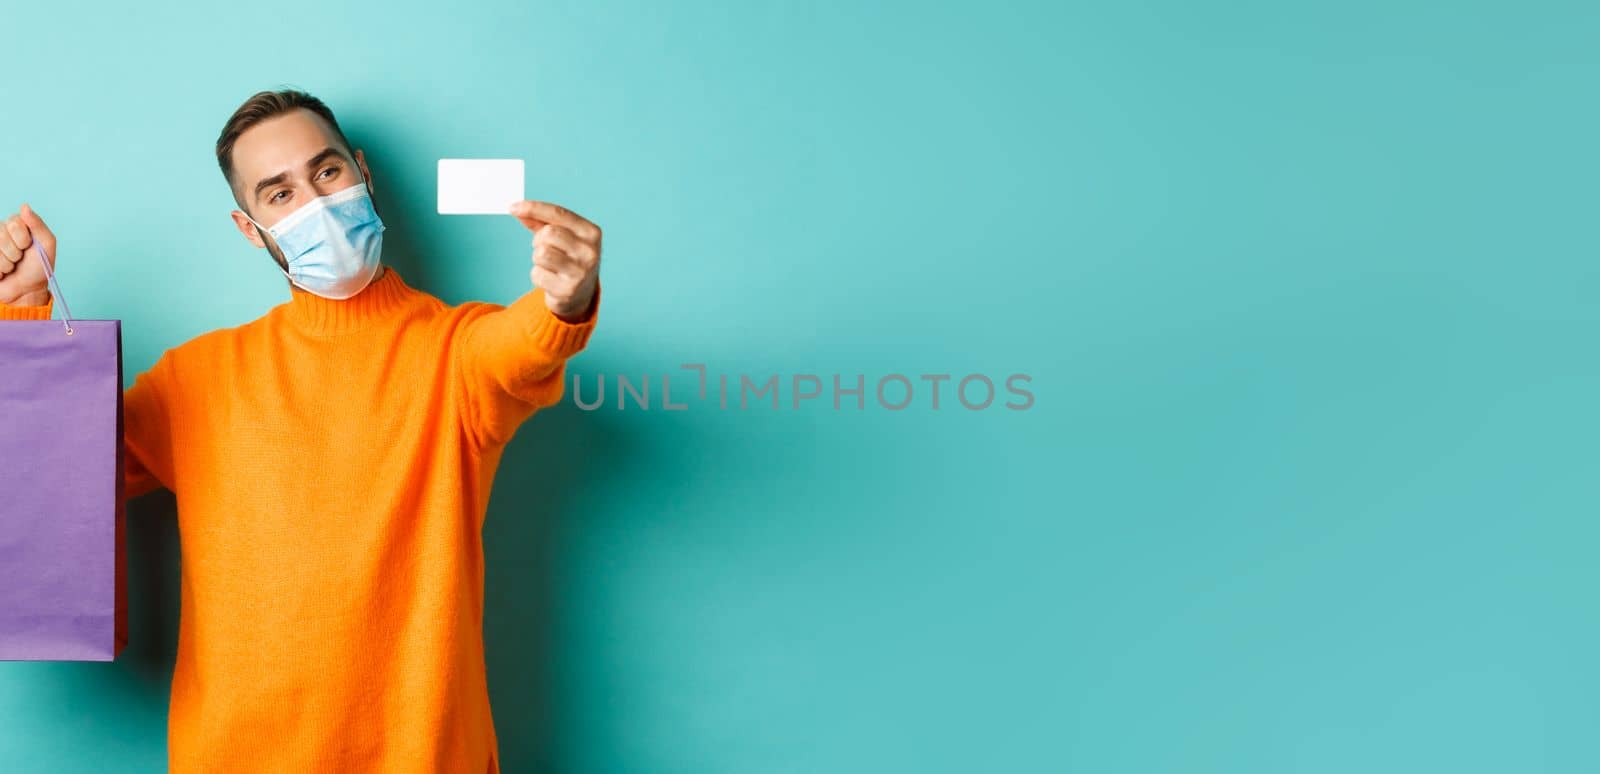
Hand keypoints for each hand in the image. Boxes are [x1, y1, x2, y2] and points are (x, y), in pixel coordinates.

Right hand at [0, 204, 56, 306]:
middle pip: (1, 235)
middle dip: (15, 252)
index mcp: (17, 225)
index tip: (28, 247)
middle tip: (20, 258)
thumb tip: (24, 206)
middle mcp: (1, 231)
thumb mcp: (46, 245)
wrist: (27, 289)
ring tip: (12, 265)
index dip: (23, 239)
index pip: (14, 223)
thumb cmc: (39, 266)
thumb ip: (38, 225)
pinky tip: (3, 272)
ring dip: (7, 263)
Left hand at [508, 200, 600, 321]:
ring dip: (537, 258)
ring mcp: (580, 272)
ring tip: (548, 264)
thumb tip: (518, 210)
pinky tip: (550, 279)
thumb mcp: (562, 237)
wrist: (581, 294)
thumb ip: (541, 221)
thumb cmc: (569, 258)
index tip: (513, 207)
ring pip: (541, 253)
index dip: (533, 208)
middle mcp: (590, 252)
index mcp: (592, 233)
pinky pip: (537, 274)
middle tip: (543, 248)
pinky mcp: (567, 290)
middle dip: (539, 240)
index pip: (559, 213)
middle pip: (548, 233)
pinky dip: (538, 275)